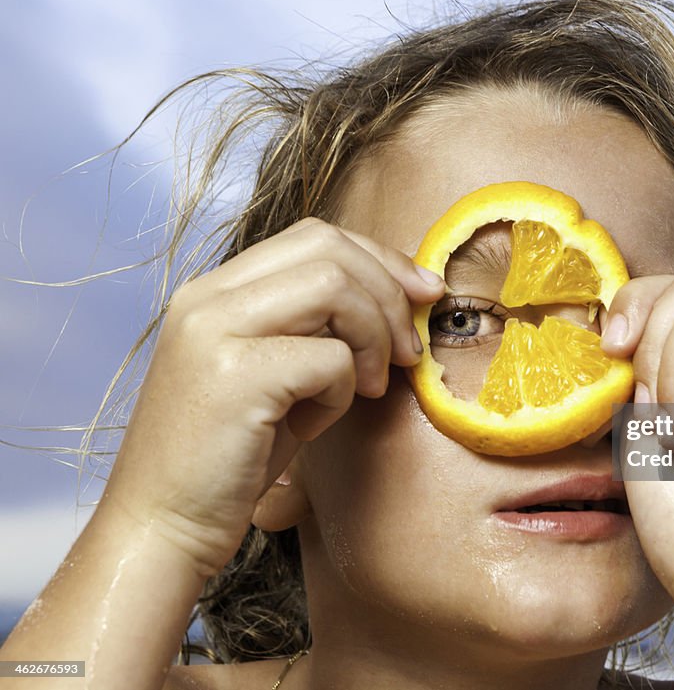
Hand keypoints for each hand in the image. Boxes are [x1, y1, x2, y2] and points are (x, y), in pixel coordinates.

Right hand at [103, 218, 444, 576]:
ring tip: (367, 388)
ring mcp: (213, 331)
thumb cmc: (229, 458)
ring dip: (373, 338)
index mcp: (215, 291)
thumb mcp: (276, 374)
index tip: (421, 296)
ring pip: (335, 286)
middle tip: (408, 351)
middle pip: (329, 247)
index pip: (315, 236)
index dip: (380, 261)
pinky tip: (313, 426)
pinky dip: (341, 393)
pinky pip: (329, 357)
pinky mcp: (234, 376)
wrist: (161, 529)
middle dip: (390, 294)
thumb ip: (318, 326)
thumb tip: (403, 293)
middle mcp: (207, 297)